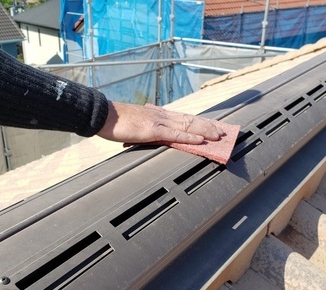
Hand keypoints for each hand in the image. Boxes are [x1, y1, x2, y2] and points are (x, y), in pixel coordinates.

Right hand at [97, 101, 224, 144]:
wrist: (104, 116)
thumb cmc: (116, 122)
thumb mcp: (134, 124)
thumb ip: (145, 127)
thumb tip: (149, 133)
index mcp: (157, 114)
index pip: (183, 117)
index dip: (198, 121)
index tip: (210, 125)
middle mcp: (161, 115)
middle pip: (190, 119)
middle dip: (208, 125)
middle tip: (222, 131)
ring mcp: (158, 121)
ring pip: (188, 125)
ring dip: (205, 130)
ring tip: (218, 135)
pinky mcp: (153, 130)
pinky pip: (176, 134)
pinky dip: (191, 136)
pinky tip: (201, 140)